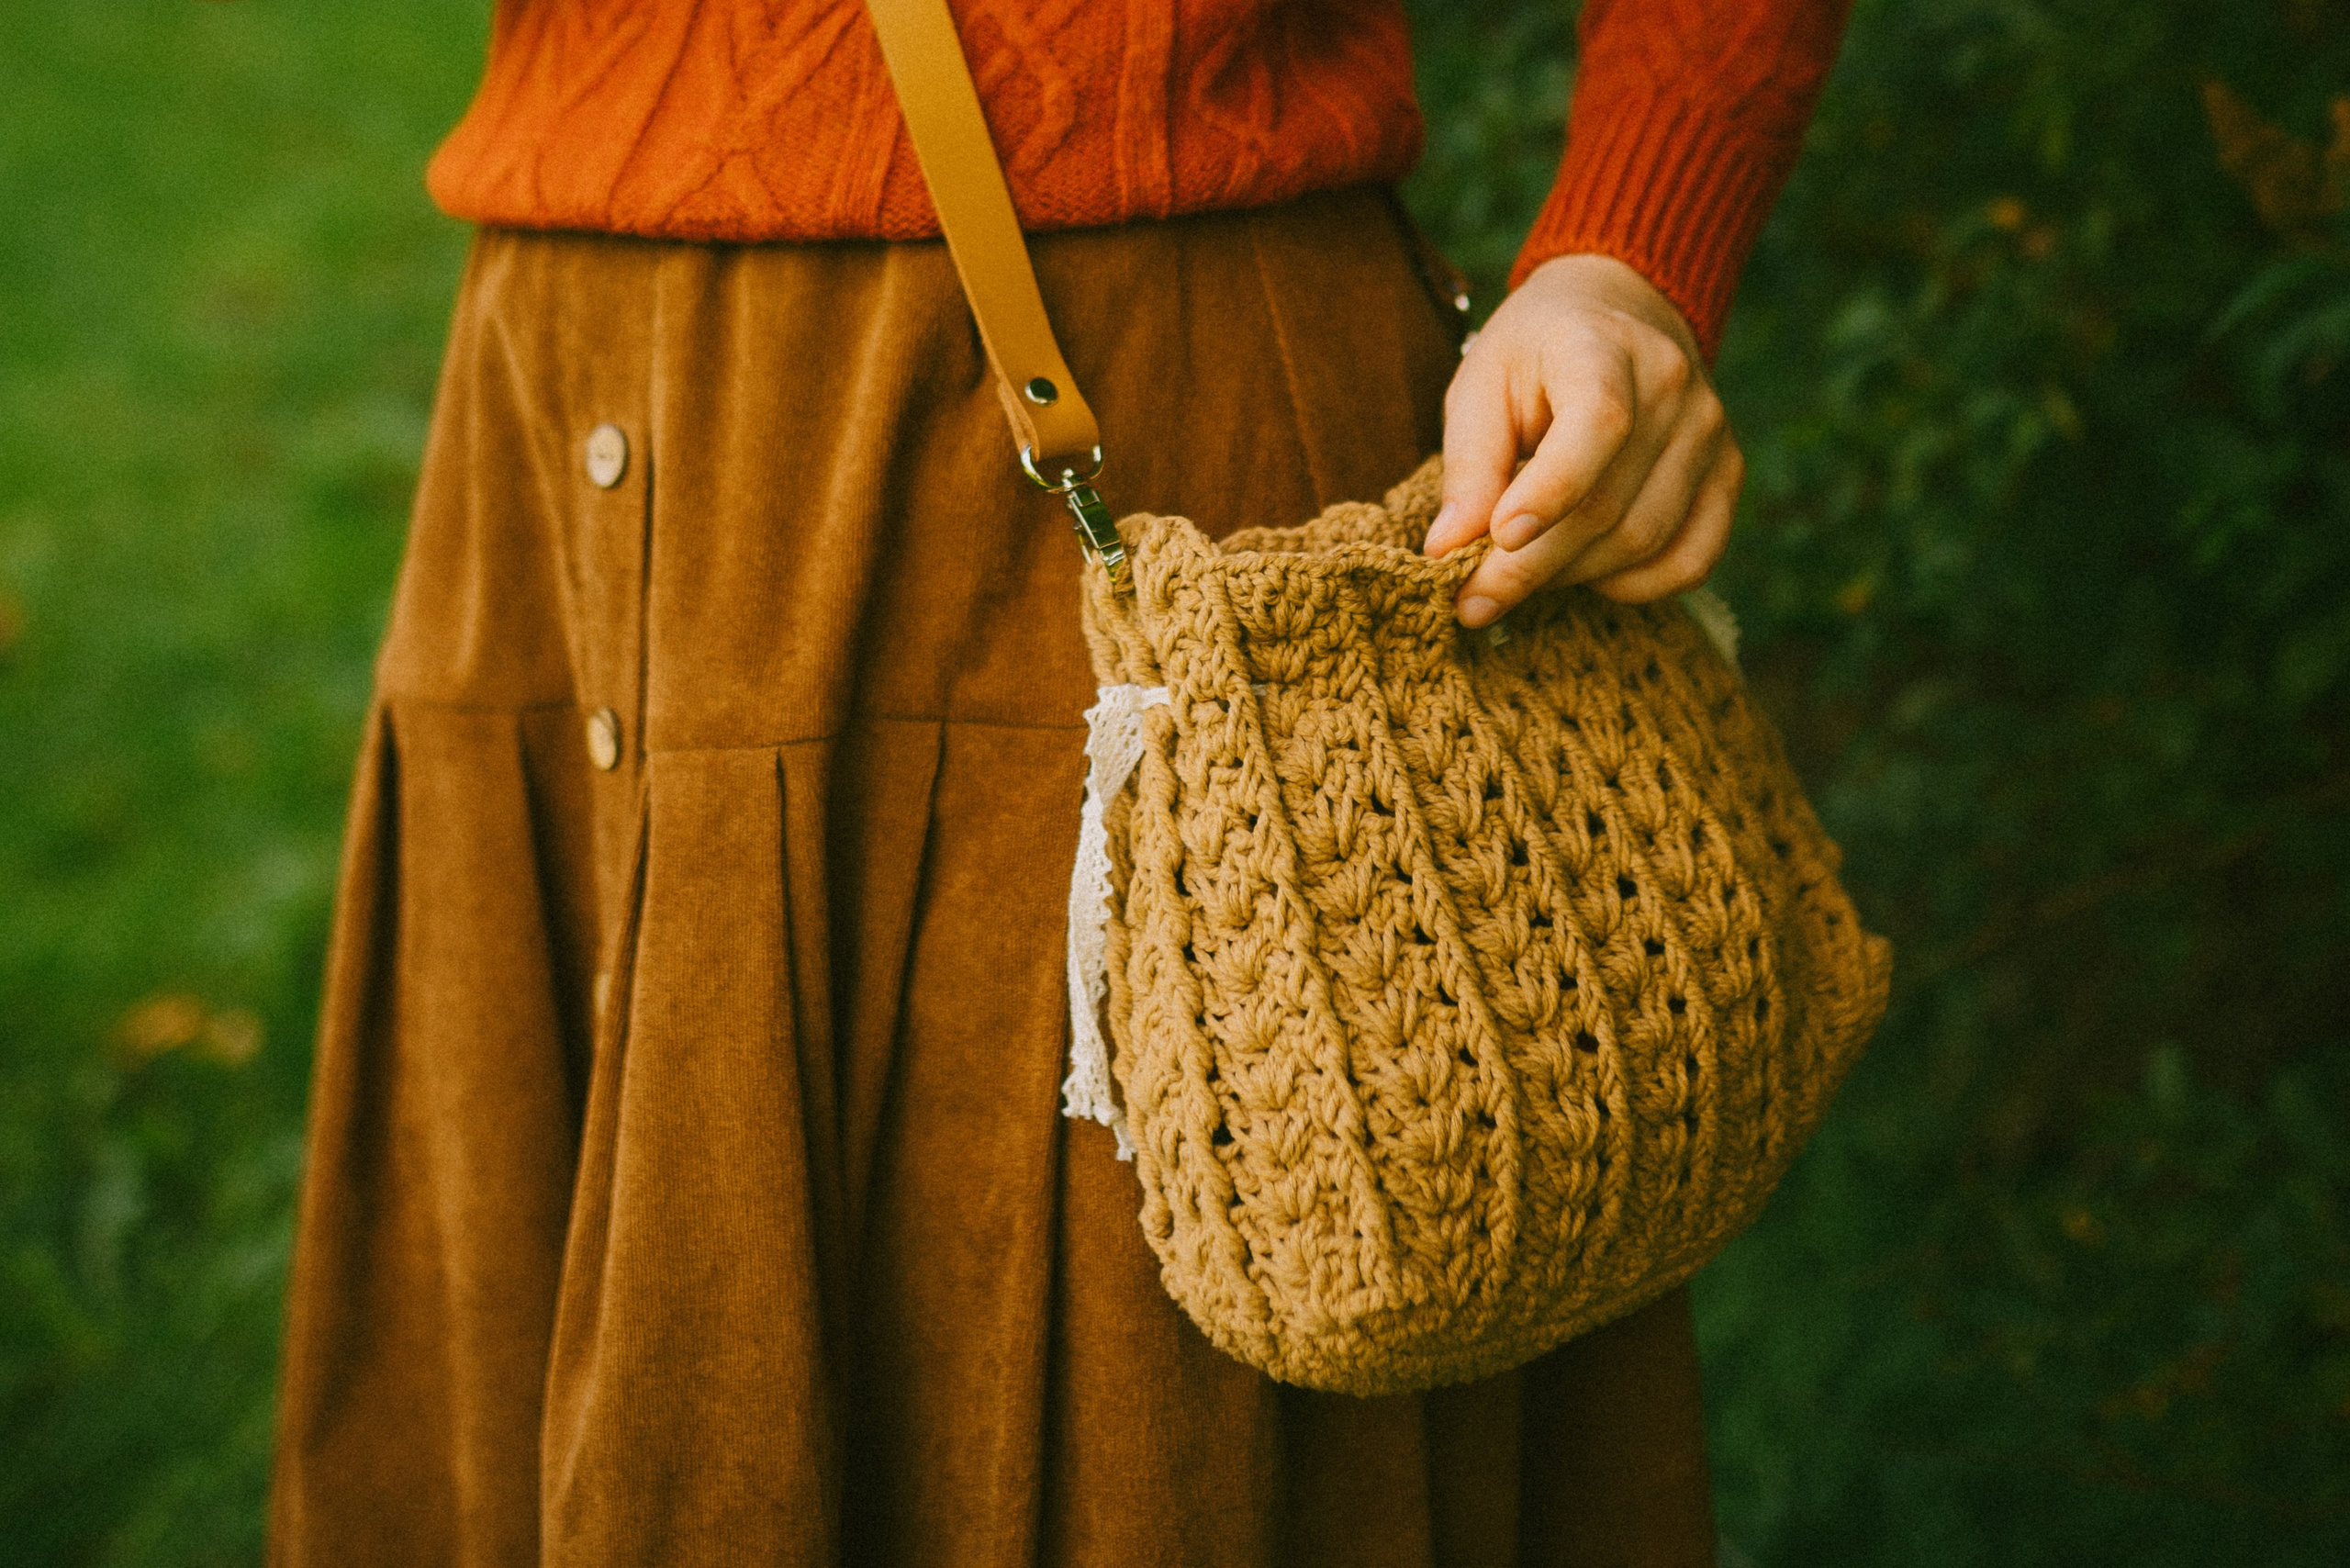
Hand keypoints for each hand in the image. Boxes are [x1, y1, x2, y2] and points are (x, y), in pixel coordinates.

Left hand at [1424, 253, 1743, 626]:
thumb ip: (1469, 466)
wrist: (1616, 316)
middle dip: (1532, 566)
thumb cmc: (1533, 357)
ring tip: (1518, 579)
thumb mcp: (1481, 387)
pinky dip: (1635, 587)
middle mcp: (1672, 387)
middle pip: (1609, 504)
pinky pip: (1692, 558)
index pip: (1598, 424)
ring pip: (1644, 540)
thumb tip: (1447, 550)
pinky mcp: (1727, 472)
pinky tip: (1588, 576)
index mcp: (1603, 347)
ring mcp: (1709, 432)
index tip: (1499, 539)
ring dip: (1571, 577)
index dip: (1550, 491)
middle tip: (1473, 599)